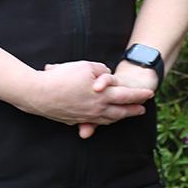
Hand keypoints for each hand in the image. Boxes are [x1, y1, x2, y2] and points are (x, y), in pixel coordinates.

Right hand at [25, 61, 153, 134]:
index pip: (126, 96)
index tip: (150, 94)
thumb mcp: (85, 66)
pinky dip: (102, 121)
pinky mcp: (73, 120)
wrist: (37, 94)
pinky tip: (102, 119)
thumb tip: (106, 76)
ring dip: (118, 117)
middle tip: (142, 110)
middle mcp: (96, 109)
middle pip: (120, 111)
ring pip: (106, 119)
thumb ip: (100, 70)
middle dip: (133, 110)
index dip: (139, 95)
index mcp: (102, 96)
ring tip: (125, 115)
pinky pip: (93, 122)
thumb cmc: (61, 77)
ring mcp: (84, 116)